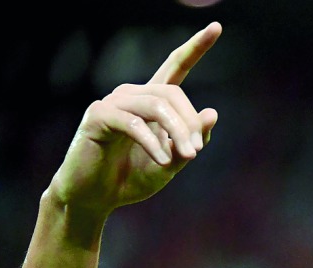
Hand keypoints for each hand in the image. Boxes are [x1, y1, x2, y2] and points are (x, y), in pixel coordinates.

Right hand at [47, 22, 221, 218]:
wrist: (95, 197)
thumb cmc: (131, 177)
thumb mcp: (172, 162)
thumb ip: (190, 141)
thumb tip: (213, 112)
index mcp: (152, 101)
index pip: (175, 67)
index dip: (195, 48)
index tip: (217, 27)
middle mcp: (132, 94)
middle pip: (172, 93)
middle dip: (191, 123)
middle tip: (196, 153)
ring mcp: (113, 102)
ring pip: (156, 105)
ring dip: (177, 132)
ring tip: (186, 157)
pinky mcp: (98, 117)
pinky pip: (134, 123)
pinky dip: (153, 142)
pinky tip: (162, 161)